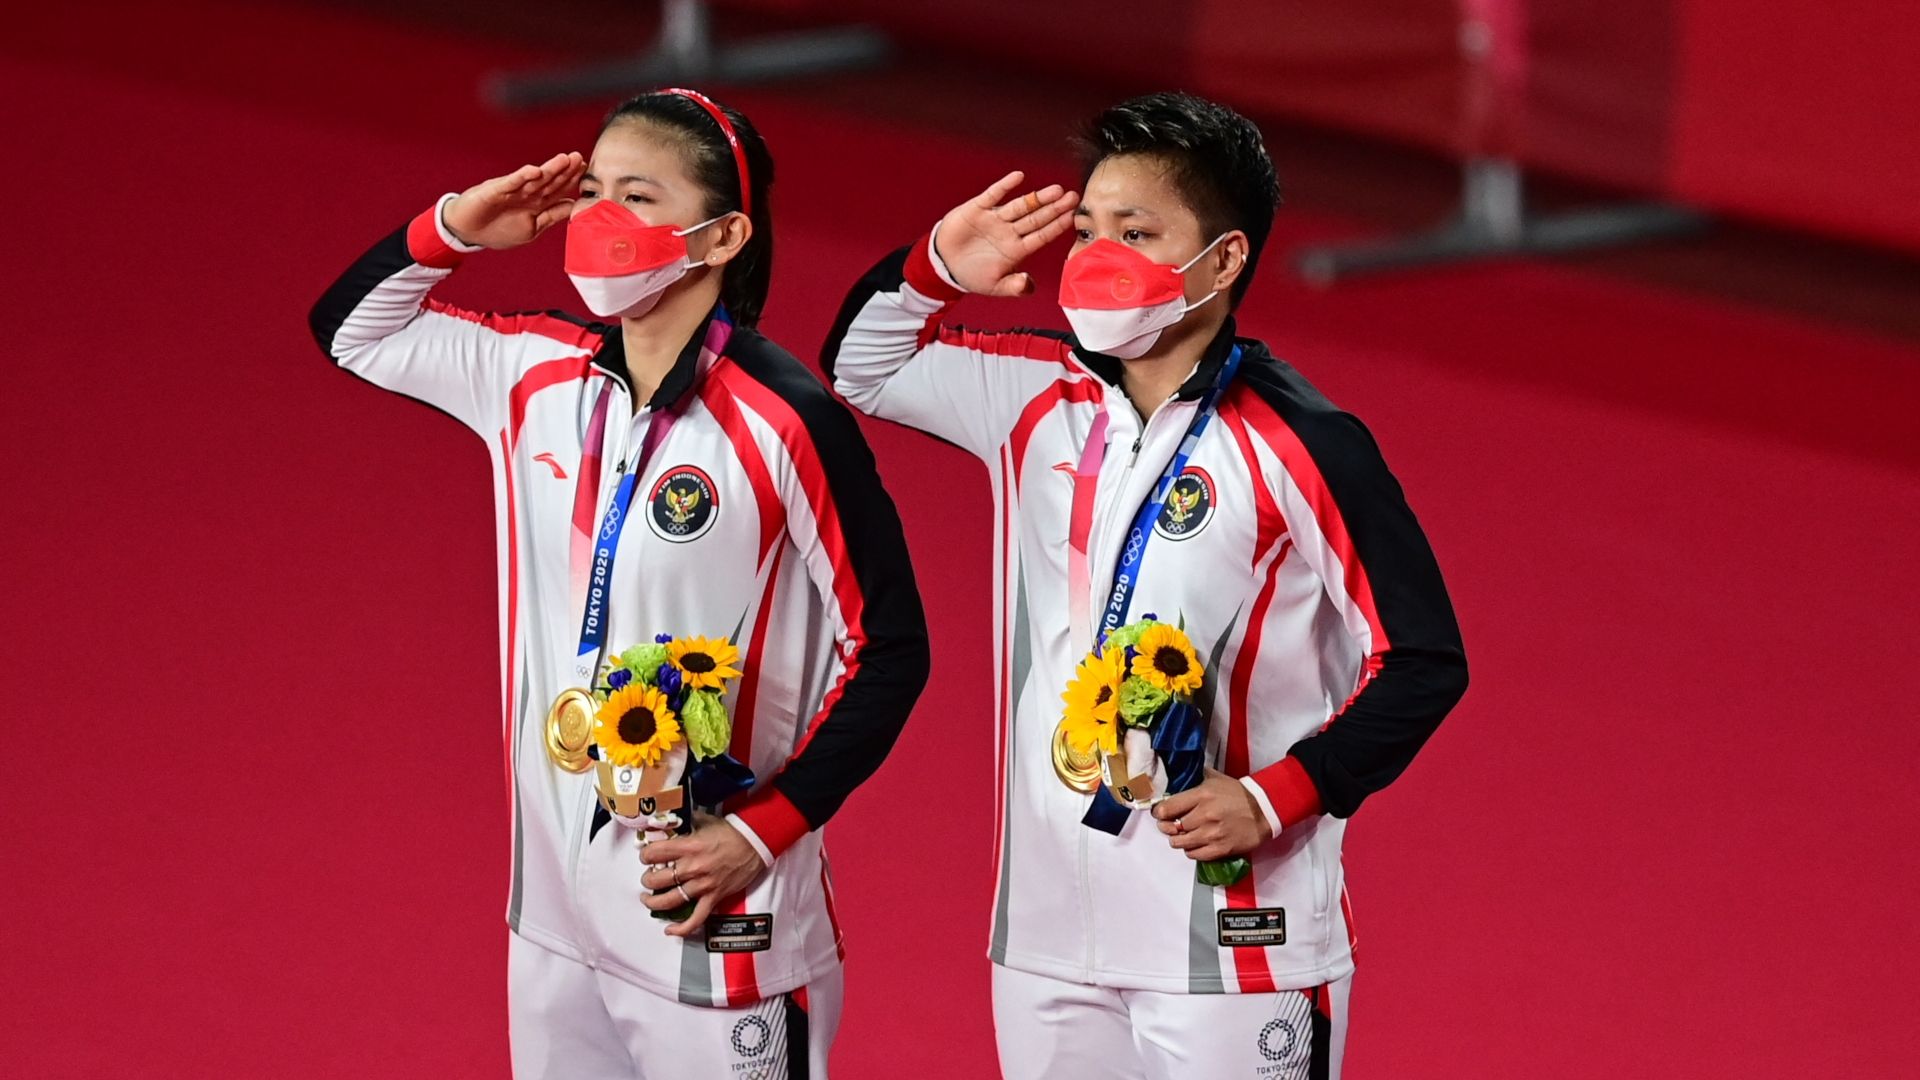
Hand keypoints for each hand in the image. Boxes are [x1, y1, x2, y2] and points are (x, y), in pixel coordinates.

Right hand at [441, 152, 585, 249]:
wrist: (466, 230)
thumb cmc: (497, 229)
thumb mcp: (531, 228)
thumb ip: (551, 216)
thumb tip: (572, 206)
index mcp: (536, 204)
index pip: (557, 190)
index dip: (570, 180)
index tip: (585, 169)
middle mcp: (526, 194)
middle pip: (549, 181)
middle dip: (564, 170)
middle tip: (579, 158)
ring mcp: (511, 191)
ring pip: (534, 179)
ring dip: (549, 169)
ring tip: (564, 159)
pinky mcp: (495, 191)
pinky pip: (511, 183)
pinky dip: (522, 177)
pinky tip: (535, 171)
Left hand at [637, 811, 767, 936]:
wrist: (755, 844)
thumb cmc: (732, 833)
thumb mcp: (704, 821)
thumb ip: (685, 823)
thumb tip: (671, 822)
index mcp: (689, 847)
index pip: (654, 854)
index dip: (645, 856)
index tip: (646, 857)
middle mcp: (693, 867)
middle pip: (657, 879)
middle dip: (647, 878)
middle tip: (648, 876)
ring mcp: (703, 885)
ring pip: (669, 901)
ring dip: (654, 902)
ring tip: (648, 899)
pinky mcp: (714, 897)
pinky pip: (696, 918)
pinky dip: (682, 928)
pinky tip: (670, 930)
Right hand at [933, 170, 1079, 296]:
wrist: (944, 264)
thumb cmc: (972, 274)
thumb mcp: (994, 287)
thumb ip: (1013, 287)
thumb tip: (1029, 285)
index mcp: (1016, 249)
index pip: (1041, 236)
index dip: (1056, 227)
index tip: (1072, 217)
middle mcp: (1009, 231)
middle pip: (1036, 217)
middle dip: (1054, 208)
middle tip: (1073, 197)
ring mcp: (996, 219)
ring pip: (1020, 206)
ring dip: (1037, 198)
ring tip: (1055, 190)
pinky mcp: (978, 208)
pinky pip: (993, 195)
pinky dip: (1005, 186)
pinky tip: (1018, 177)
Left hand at [1152, 769, 1272, 861]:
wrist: (1264, 811)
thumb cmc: (1239, 794)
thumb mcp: (1216, 779)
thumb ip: (1196, 778)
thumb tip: (1178, 777)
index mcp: (1201, 795)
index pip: (1167, 809)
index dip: (1159, 813)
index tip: (1160, 814)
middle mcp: (1204, 815)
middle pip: (1171, 828)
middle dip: (1169, 827)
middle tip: (1172, 826)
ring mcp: (1212, 834)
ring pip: (1180, 843)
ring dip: (1179, 840)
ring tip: (1184, 836)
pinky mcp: (1220, 849)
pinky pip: (1194, 855)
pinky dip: (1192, 851)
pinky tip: (1196, 844)